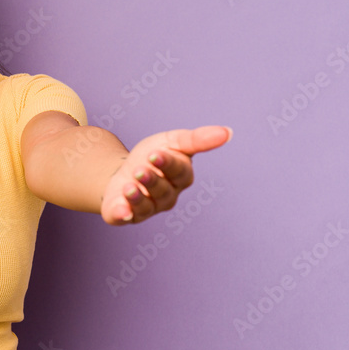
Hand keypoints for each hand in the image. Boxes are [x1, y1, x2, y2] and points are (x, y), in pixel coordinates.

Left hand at [101, 126, 230, 224]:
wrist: (120, 173)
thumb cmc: (150, 158)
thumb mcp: (171, 142)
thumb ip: (196, 139)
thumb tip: (228, 132)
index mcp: (180, 177)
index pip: (178, 171)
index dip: (167, 163)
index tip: (154, 154)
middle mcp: (167, 196)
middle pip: (162, 189)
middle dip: (151, 180)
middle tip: (139, 170)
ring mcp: (148, 207)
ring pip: (145, 205)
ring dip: (137, 197)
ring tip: (128, 187)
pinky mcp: (126, 214)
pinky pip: (126, 217)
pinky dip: (123, 214)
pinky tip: (120, 210)